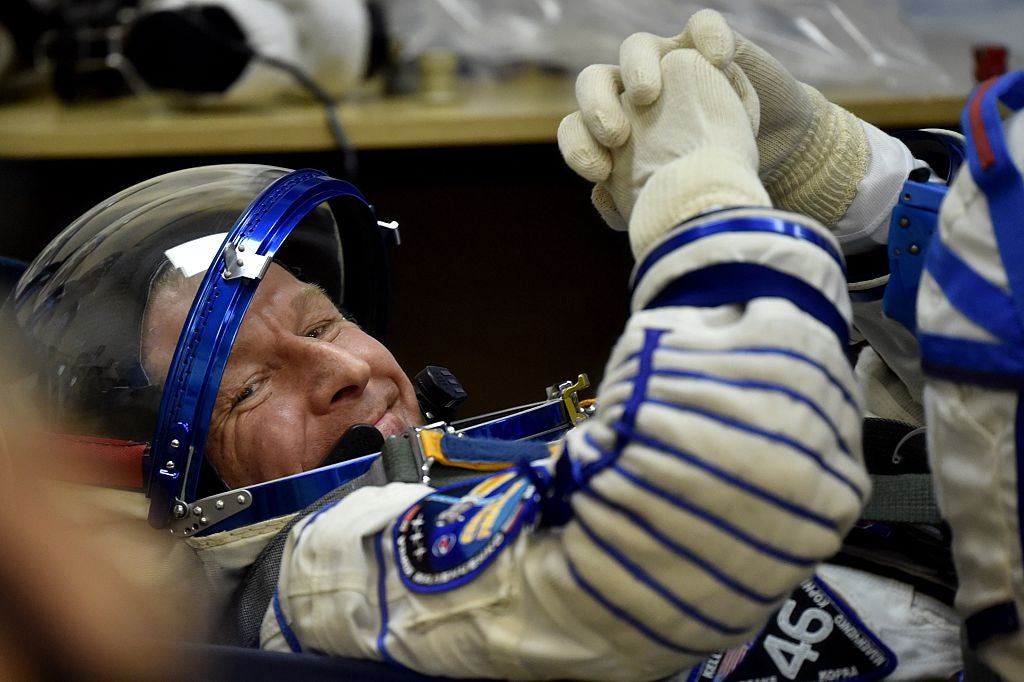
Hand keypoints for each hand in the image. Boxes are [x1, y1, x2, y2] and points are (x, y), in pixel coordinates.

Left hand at [557, 48, 768, 257]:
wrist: (765, 153)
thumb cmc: (710, 178)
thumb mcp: (676, 198)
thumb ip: (639, 203)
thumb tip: (604, 199)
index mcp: (613, 130)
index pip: (576, 129)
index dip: (578, 148)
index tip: (600, 175)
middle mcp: (632, 93)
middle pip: (593, 82)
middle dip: (595, 107)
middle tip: (616, 136)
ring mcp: (669, 61)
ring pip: (635, 47)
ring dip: (635, 68)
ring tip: (647, 96)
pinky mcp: (709, 45)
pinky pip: (703, 26)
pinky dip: (708, 37)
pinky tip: (718, 62)